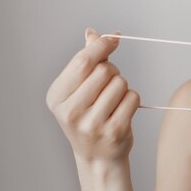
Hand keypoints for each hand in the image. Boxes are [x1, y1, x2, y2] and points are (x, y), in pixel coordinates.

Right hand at [45, 28, 139, 165]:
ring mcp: (92, 124)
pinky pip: (133, 98)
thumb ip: (86, 60)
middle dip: (113, 72)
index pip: (82, 62)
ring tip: (114, 101)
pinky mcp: (114, 131)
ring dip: (123, 87)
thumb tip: (92, 33)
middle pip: (105, 71)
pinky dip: (132, 99)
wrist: (97, 158)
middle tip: (109, 85)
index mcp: (57, 97)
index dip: (101, 46)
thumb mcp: (78, 90)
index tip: (114, 38)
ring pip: (121, 83)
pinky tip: (123, 111)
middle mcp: (70, 112)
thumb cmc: (89, 117)